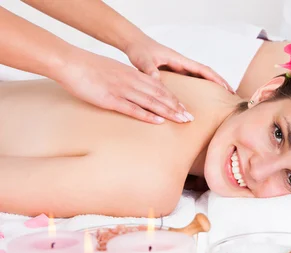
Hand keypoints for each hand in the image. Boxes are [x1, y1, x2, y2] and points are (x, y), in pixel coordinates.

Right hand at [59, 50, 191, 123]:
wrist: (70, 63)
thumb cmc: (90, 68)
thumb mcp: (115, 71)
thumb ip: (128, 80)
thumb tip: (137, 89)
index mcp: (133, 74)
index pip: (159, 87)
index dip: (173, 99)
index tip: (184, 108)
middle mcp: (131, 82)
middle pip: (159, 95)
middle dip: (176, 107)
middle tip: (189, 118)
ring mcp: (122, 91)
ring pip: (150, 102)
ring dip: (168, 112)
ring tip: (181, 120)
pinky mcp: (110, 100)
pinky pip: (132, 109)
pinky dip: (147, 115)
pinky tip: (158, 121)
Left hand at [125, 34, 233, 92]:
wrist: (134, 44)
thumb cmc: (139, 50)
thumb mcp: (143, 60)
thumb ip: (149, 70)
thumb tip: (156, 80)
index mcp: (179, 60)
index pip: (203, 70)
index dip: (216, 79)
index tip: (227, 88)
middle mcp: (182, 64)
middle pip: (207, 74)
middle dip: (220, 83)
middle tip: (232, 95)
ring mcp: (180, 69)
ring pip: (200, 78)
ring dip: (212, 86)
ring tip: (222, 99)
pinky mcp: (175, 73)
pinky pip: (191, 81)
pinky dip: (200, 88)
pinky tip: (203, 98)